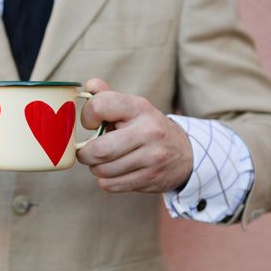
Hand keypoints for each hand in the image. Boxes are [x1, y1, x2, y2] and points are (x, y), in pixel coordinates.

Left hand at [77, 79, 192, 192]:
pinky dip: (106, 181)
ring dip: (96, 168)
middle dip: (85, 154)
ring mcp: (152, 157)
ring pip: (102, 170)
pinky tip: (115, 172)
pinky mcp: (150, 178)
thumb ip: (107, 97)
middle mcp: (148, 131)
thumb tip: (89, 86)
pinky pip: (111, 185)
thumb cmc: (147, 128)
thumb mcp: (132, 108)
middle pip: (98, 150)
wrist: (185, 154)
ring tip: (104, 161)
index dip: (87, 117)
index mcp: (139, 107)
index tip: (91, 124)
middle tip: (87, 152)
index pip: (99, 105)